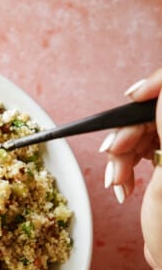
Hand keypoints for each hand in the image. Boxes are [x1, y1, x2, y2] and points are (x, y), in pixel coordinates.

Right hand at [100, 69, 161, 269]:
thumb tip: (161, 93)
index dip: (155, 88)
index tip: (133, 97)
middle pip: (153, 117)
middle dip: (127, 134)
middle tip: (112, 153)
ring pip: (144, 133)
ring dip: (121, 154)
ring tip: (116, 180)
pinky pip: (140, 149)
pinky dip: (124, 164)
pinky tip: (121, 181)